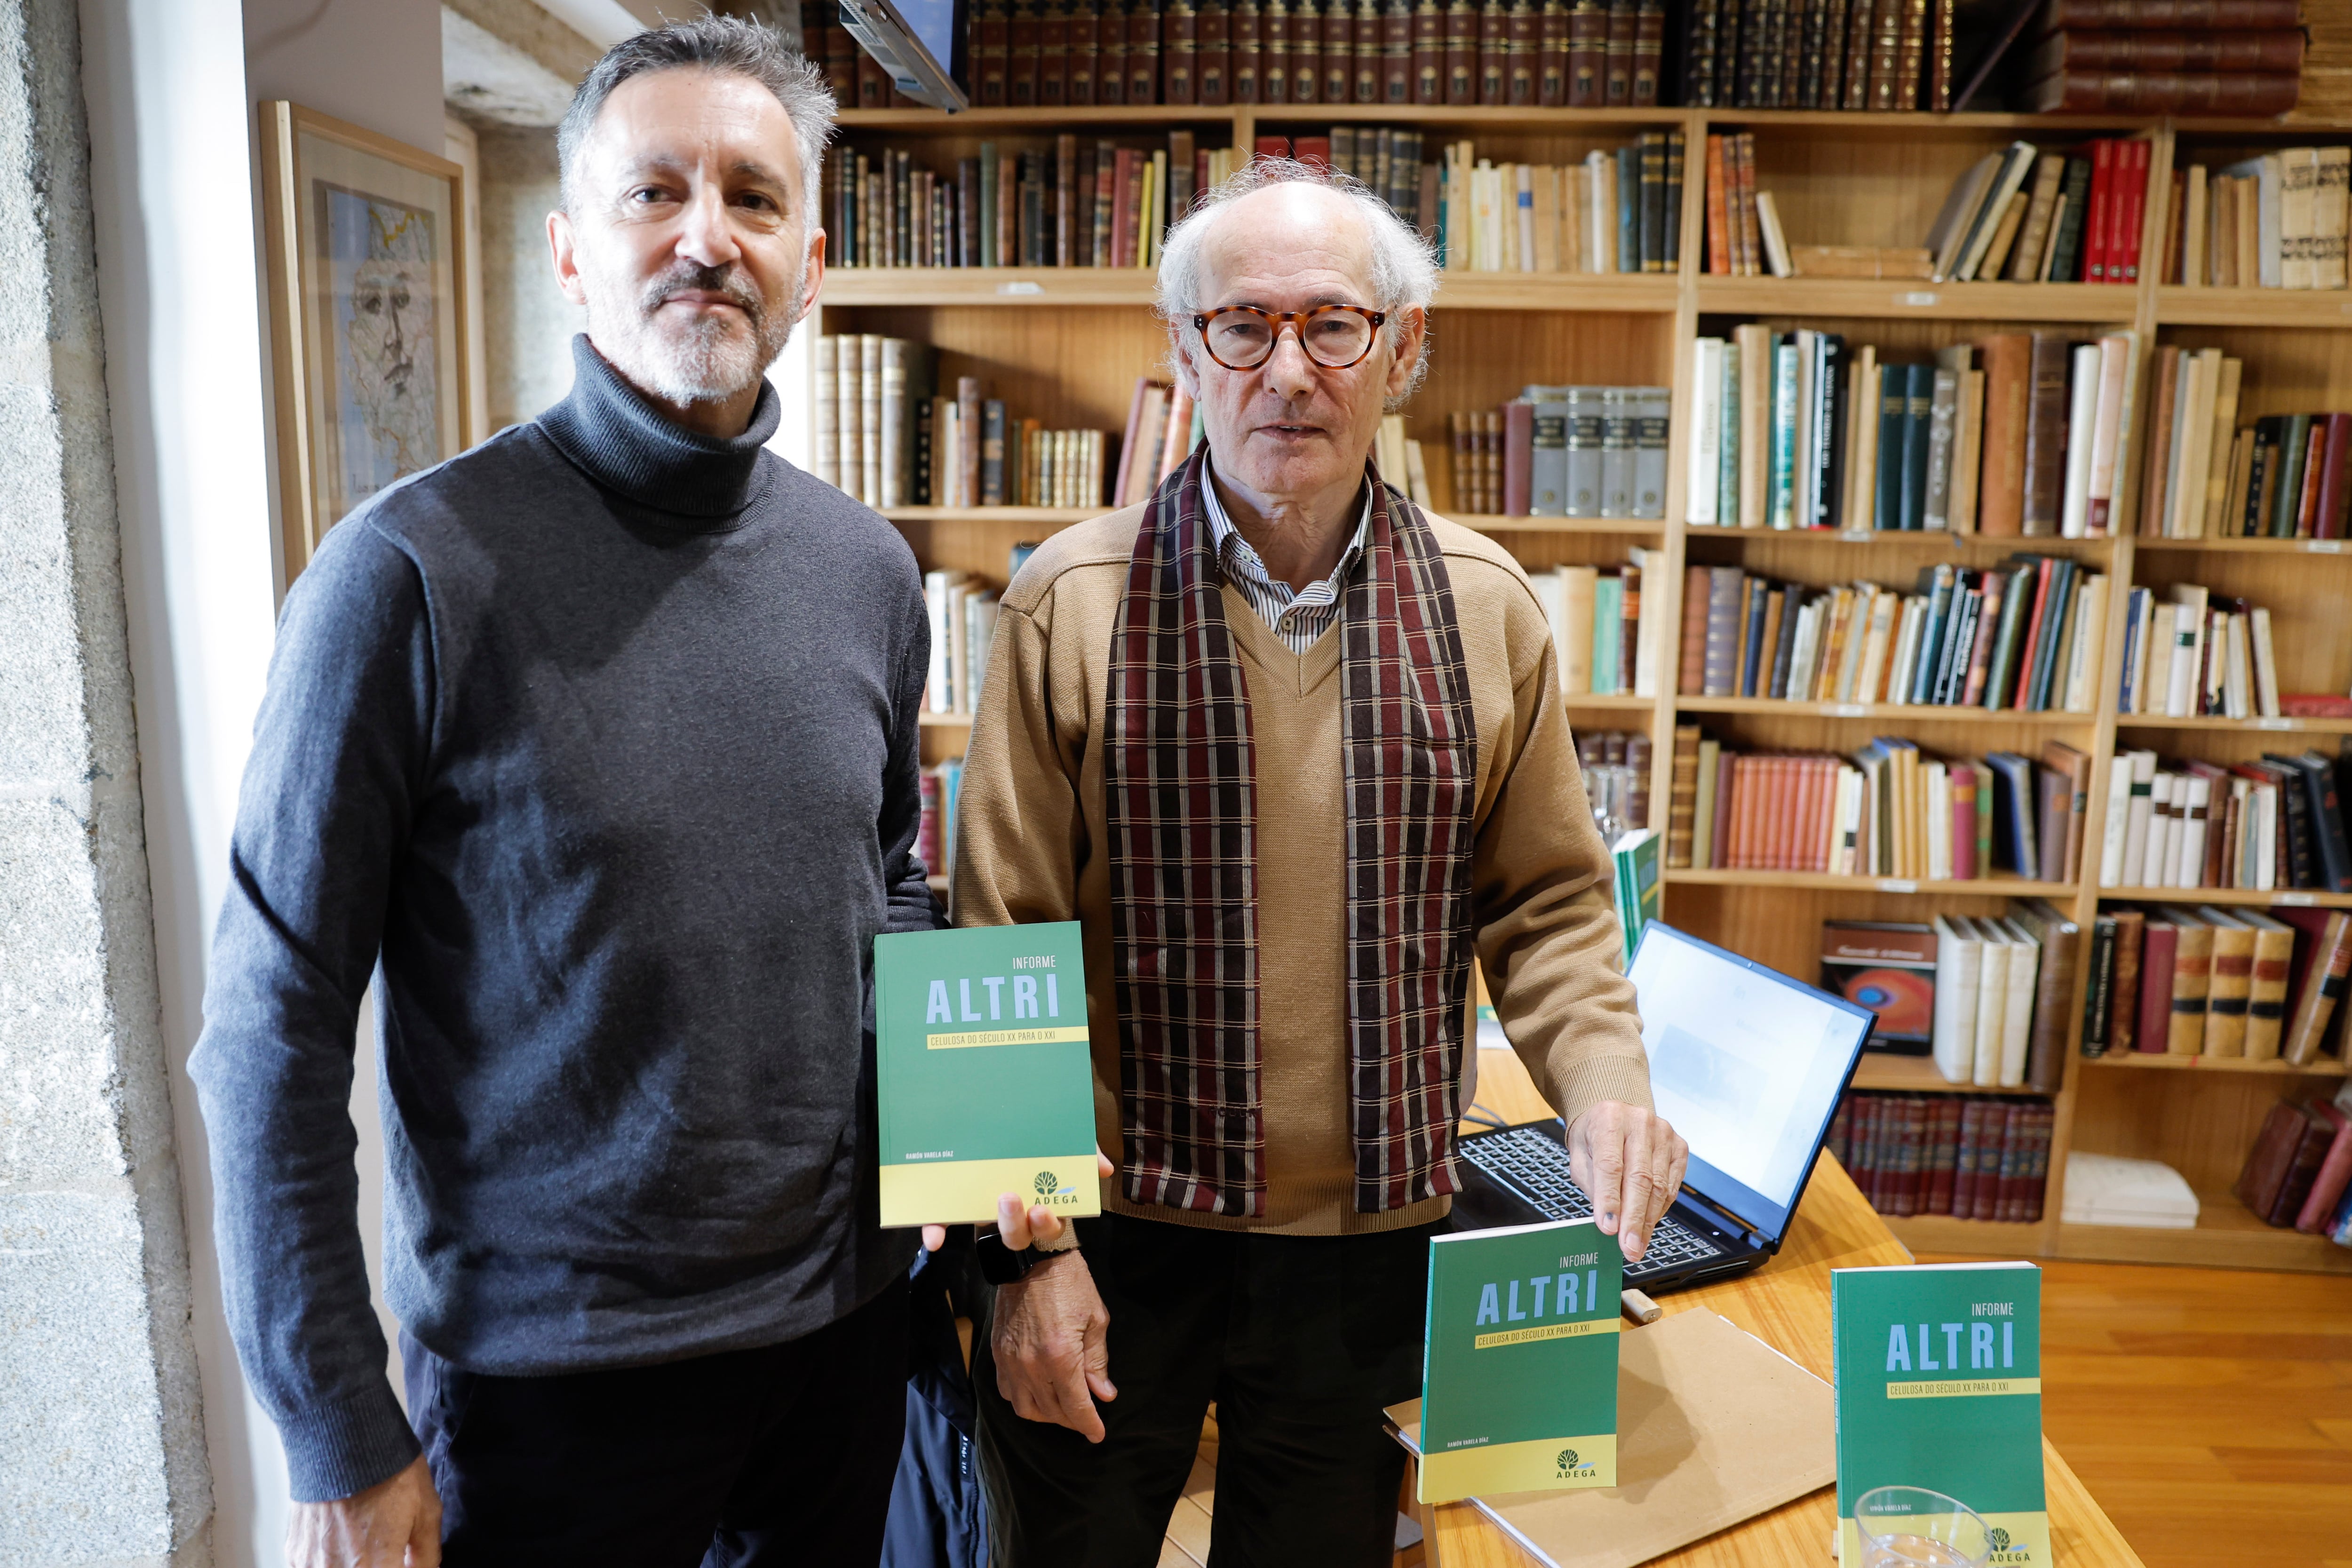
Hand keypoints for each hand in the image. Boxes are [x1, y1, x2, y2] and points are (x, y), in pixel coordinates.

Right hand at [288, 1455, 440, 1567]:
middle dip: (377, 1564)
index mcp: (376, 1565)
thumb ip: (426, 1555)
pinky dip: (329, 1561)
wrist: (343, 1438)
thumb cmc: (387, 1469)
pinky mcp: (295, 1552)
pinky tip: (342, 1541)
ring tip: (363, 1540)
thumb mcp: (427, 1511)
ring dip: (354, 1564)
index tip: (401, 1560)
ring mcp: (314, 1563)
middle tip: (385, 1549)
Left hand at [923, 1150, 1117, 1251]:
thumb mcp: (1060, 1139)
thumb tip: (1105, 1168)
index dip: (1046, 1222)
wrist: (991, 1117)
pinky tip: (933, 1239)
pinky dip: (937, 1231)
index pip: (1049, 1221)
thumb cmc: (1033, 1137)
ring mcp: (985, 1209)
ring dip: (993, 1224)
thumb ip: (1083, 1151)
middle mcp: (1014, 1212)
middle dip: (1017, 1223)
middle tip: (1013, 1200)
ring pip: (989, 1231)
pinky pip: (944, 1224)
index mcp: (1039, 1199)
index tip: (1042, 1209)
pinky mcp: (954, 1205)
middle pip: (1019, 1234)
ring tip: (993, 1206)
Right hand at [990, 1249, 1115, 1441]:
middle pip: (1052, 1411)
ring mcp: (1010, 1360)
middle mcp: (1031, 1365)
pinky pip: (1007, 1391)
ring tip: (1062, 1408)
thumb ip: (1097, 1362)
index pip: (1075, 1406)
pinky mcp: (997, 1352)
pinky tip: (1038, 1393)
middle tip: (1085, 1416)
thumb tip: (1103, 1395)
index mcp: (1060, 1356)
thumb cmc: (1070, 1284)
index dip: (1089, 1425)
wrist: (1031, 1256)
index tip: (1098, 1434)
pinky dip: (1023, 1400)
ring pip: (1026, 1408)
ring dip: (1046, 1415)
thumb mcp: (1095, 1320)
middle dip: (1071, 1420)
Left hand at [1565, 1101, 1688, 1263]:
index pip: (1611, 1165)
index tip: (1608, 1228)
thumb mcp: (1581, 1157)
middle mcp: (1639, 1121)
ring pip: (1660, 1185)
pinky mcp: (1679, 1146)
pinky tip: (1649, 1223)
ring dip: (1648, 1220)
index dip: (1610, 1199)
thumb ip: (1593, 1186)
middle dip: (1634, 1218)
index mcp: (1609, 1119)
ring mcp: (1664, 1133)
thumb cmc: (1595, 1137)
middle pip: (1640, 1178)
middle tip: (1629, 1247)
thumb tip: (1608, 1223)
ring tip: (1638, 1244)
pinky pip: (1672, 1185)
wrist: (1614, 1114)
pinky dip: (1660, 1209)